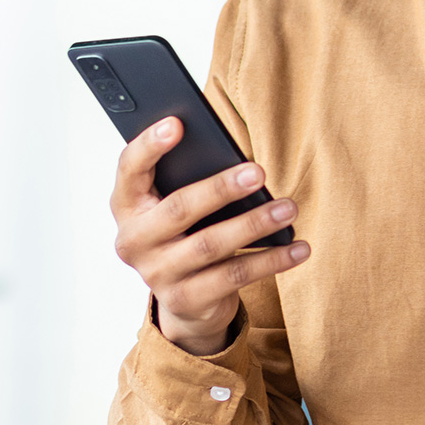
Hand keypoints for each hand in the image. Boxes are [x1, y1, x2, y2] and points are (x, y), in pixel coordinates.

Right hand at [111, 117, 310, 356]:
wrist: (184, 301)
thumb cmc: (184, 233)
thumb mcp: (174, 204)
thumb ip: (187, 179)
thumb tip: (236, 160)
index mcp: (126, 205)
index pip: (130, 169)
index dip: (149, 145)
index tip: (177, 123)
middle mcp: (134, 241)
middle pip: (178, 208)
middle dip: (221, 188)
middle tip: (258, 172)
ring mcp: (158, 274)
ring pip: (211, 244)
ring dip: (254, 224)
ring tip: (288, 208)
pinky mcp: (187, 300)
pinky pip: (235, 276)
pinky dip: (271, 260)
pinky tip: (297, 248)